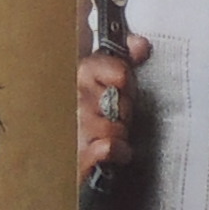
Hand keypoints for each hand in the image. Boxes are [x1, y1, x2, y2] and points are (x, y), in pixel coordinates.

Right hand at [78, 46, 134, 177]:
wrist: (67, 165)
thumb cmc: (90, 123)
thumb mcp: (106, 87)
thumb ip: (123, 62)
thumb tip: (140, 44)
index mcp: (77, 75)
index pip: (118, 70)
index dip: (126, 82)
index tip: (121, 88)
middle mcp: (71, 98)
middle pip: (121, 100)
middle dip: (124, 111)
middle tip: (113, 116)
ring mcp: (72, 127)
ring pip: (116, 126)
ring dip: (120, 134)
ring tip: (111, 136)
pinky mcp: (77, 155)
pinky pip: (108, 147)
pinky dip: (118, 153)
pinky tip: (114, 154)